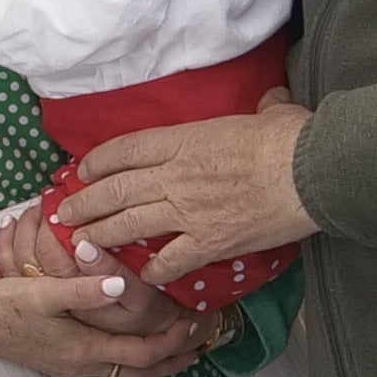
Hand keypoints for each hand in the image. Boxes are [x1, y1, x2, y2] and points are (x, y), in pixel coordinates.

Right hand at [0, 268, 204, 376]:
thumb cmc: (5, 307)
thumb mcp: (44, 292)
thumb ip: (84, 290)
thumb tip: (123, 286)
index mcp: (84, 349)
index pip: (142, 353)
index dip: (173, 341)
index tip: (195, 324)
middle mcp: (82, 364)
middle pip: (140, 371)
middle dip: (172, 360)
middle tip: (200, 346)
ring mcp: (71, 365)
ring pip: (125, 370)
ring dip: (153, 358)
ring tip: (175, 347)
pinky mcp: (61, 359)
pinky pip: (109, 363)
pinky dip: (131, 355)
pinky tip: (132, 341)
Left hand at [49, 105, 312, 268]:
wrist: (312, 172)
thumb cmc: (292, 137)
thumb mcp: (270, 112)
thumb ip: (261, 108)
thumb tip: (271, 100)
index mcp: (184, 140)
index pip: (125, 150)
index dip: (98, 163)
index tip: (81, 172)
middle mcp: (175, 176)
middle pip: (116, 189)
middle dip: (85, 203)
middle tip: (64, 215)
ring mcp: (189, 211)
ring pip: (130, 225)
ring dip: (102, 235)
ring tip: (81, 243)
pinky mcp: (210, 242)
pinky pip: (171, 260)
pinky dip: (155, 270)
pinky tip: (143, 275)